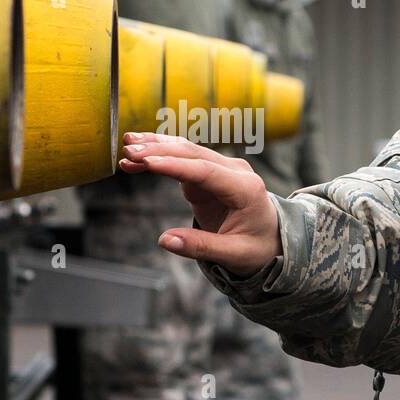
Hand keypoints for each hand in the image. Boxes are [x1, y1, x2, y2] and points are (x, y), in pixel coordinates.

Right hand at [118, 132, 281, 274]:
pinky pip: (181, 160)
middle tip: (128, 152)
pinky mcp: (208, 173)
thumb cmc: (256, 247)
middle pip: (193, 154)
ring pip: (186, 150)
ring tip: (127, 145)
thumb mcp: (234, 254)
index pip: (206, 170)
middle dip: (159, 151)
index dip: (175, 166)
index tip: (147, 163)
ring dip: (157, 146)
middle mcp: (235, 171)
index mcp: (246, 188)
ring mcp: (221, 168)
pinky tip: (138, 155)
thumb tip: (164, 240)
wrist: (271, 238)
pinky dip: (160, 155)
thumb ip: (200, 247)